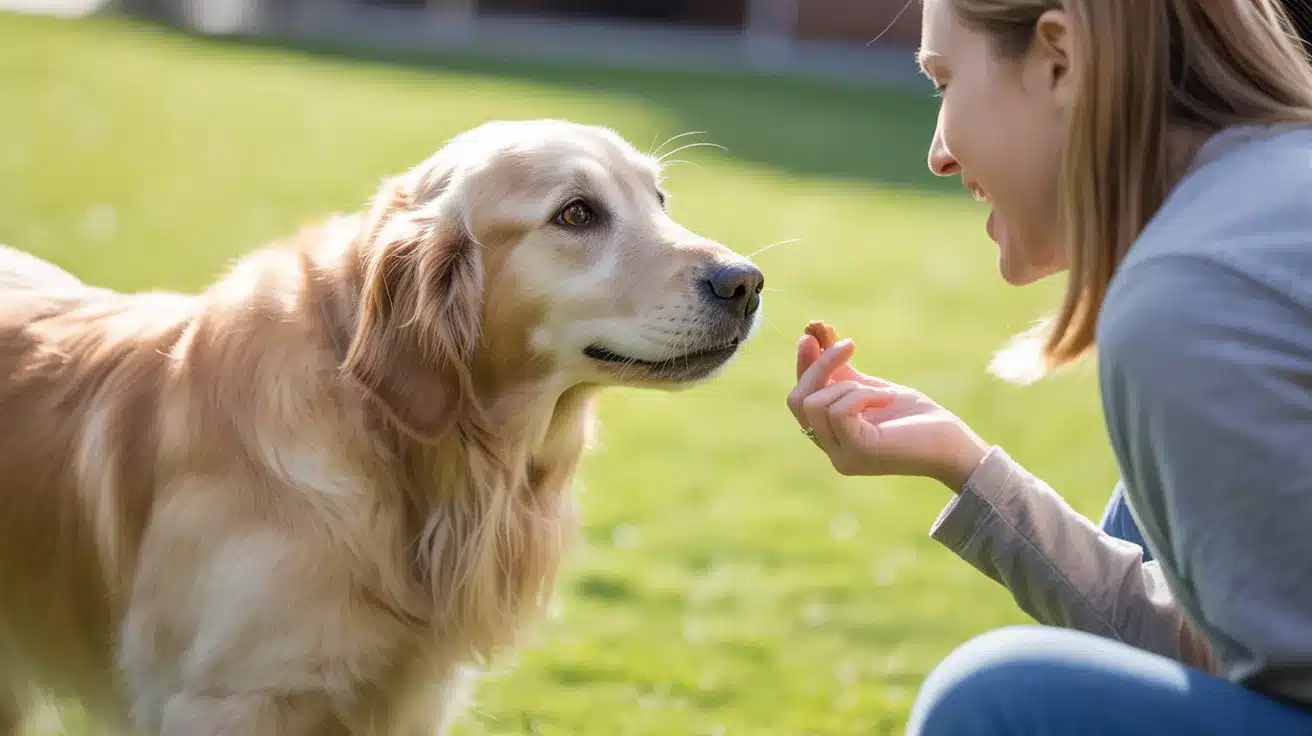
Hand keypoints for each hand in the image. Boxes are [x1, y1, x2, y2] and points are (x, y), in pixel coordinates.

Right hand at [786, 332, 990, 490]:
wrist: (953, 446)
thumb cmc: (917, 418)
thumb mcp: (872, 388)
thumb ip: (842, 372)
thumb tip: (813, 335)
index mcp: (832, 436)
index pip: (799, 400)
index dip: (802, 366)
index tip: (810, 336)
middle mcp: (831, 450)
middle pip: (797, 401)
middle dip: (819, 366)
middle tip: (848, 345)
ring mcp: (842, 455)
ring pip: (814, 404)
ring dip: (848, 385)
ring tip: (881, 391)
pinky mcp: (857, 453)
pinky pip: (839, 410)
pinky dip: (862, 395)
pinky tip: (887, 399)